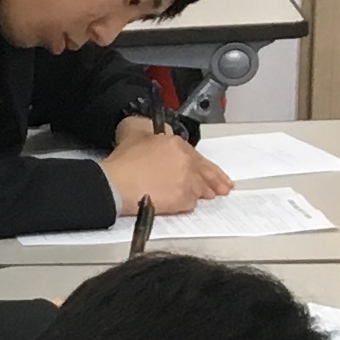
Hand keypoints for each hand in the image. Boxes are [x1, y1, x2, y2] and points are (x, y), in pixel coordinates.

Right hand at [104, 129, 225, 216]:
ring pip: (201, 188)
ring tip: (210, 196)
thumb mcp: (134, 136)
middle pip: (204, 172)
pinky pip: (191, 203)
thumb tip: (152, 135)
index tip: (209, 169)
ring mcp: (187, 181)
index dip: (203, 164)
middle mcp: (186, 162)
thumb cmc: (122, 164)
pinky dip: (188, 204)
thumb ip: (150, 135)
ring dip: (204, 192)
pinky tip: (187, 204)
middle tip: (224, 186)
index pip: (196, 155)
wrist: (115, 185)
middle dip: (215, 179)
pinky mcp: (182, 199)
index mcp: (176, 144)